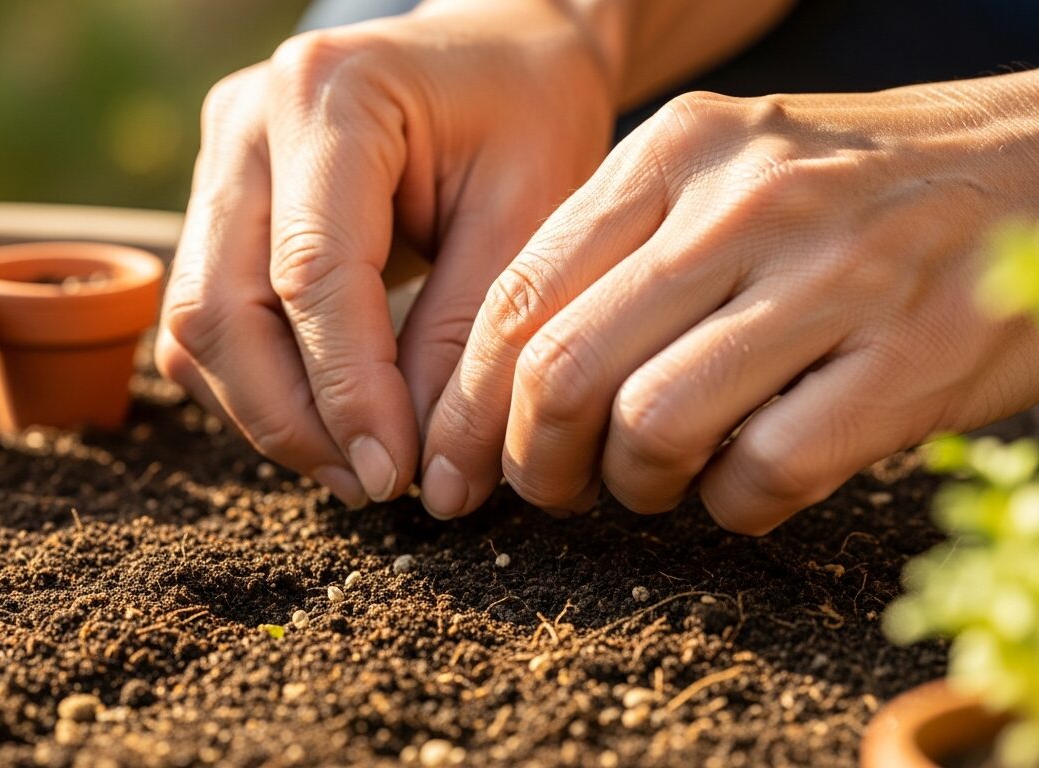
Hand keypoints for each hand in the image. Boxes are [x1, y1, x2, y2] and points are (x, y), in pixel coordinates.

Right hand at [155, 0, 616, 505]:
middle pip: (220, 308)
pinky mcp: (218, 202)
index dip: (347, 392)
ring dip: (267, 413)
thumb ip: (468, 336)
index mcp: (330, 97)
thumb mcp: (530, 209)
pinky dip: (257, 386)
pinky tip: (326, 420)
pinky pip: (206, 318)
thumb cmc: (528, 113)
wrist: (497, 49)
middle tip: (371, 484)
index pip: (310, 273)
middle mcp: (248, 123)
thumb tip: (424, 472)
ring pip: (197, 324)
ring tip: (355, 464)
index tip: (396, 476)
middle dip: (289, 419)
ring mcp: (219, 161)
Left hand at [422, 72, 1038, 532]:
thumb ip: (614, 256)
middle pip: (564, 370)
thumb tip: (497, 385)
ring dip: (633, 487)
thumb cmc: (850, 193)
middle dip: (533, 463)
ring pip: (651, 427)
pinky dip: (733, 505)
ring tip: (655, 481)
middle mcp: (744, 203)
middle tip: (550, 491)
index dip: (465, 406)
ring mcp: (835, 276)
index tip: (452, 468)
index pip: (519, 295)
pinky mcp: (911, 357)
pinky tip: (746, 483)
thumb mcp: (721, 178)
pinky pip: (763, 474)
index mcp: (675, 151)